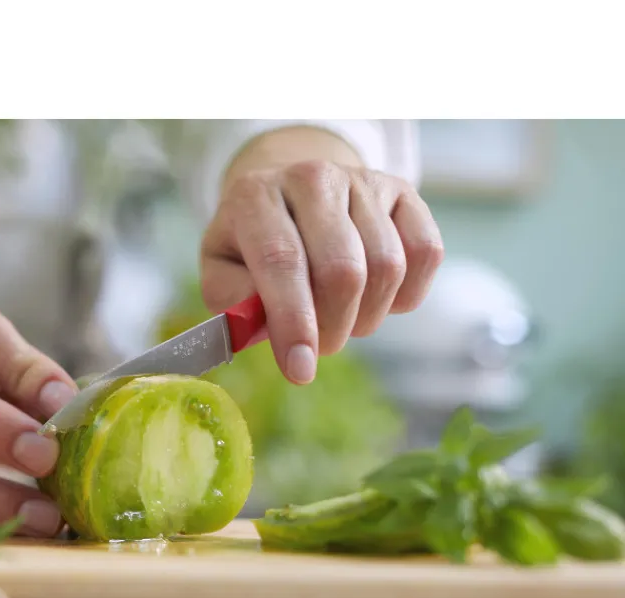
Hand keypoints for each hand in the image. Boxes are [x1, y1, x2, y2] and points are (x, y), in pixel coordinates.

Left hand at [200, 138, 443, 384]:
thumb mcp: (221, 272)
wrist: (290, 200)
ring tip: (342, 317)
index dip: (294, 323)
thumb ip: (232, 300)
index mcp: (256, 197)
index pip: (282, 262)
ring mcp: (363, 181)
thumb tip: (265, 324)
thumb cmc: (252, 246)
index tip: (300, 371)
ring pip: (387, 267)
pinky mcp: (404, 192)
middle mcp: (312, 178)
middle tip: (320, 344)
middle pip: (342, 270)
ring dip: (367, 316)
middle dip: (334, 328)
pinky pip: (425, 254)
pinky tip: (377, 297)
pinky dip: (405, 295)